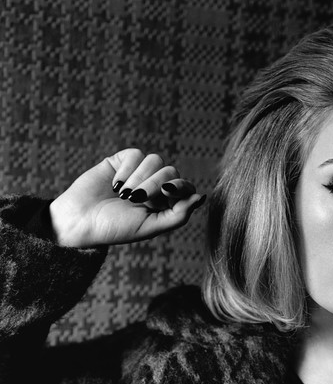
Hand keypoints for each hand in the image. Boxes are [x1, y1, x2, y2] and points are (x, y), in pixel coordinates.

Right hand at [49, 149, 205, 247]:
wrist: (81, 221)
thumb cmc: (115, 229)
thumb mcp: (151, 227)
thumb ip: (178, 215)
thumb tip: (200, 197)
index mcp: (164, 204)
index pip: (185, 187)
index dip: (180, 187)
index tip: (165, 194)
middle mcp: (154, 187)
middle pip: (171, 172)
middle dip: (154, 185)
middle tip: (135, 199)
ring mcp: (138, 173)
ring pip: (155, 160)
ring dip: (140, 178)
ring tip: (124, 195)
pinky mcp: (121, 162)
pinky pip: (136, 155)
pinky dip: (127, 169)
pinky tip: (115, 184)